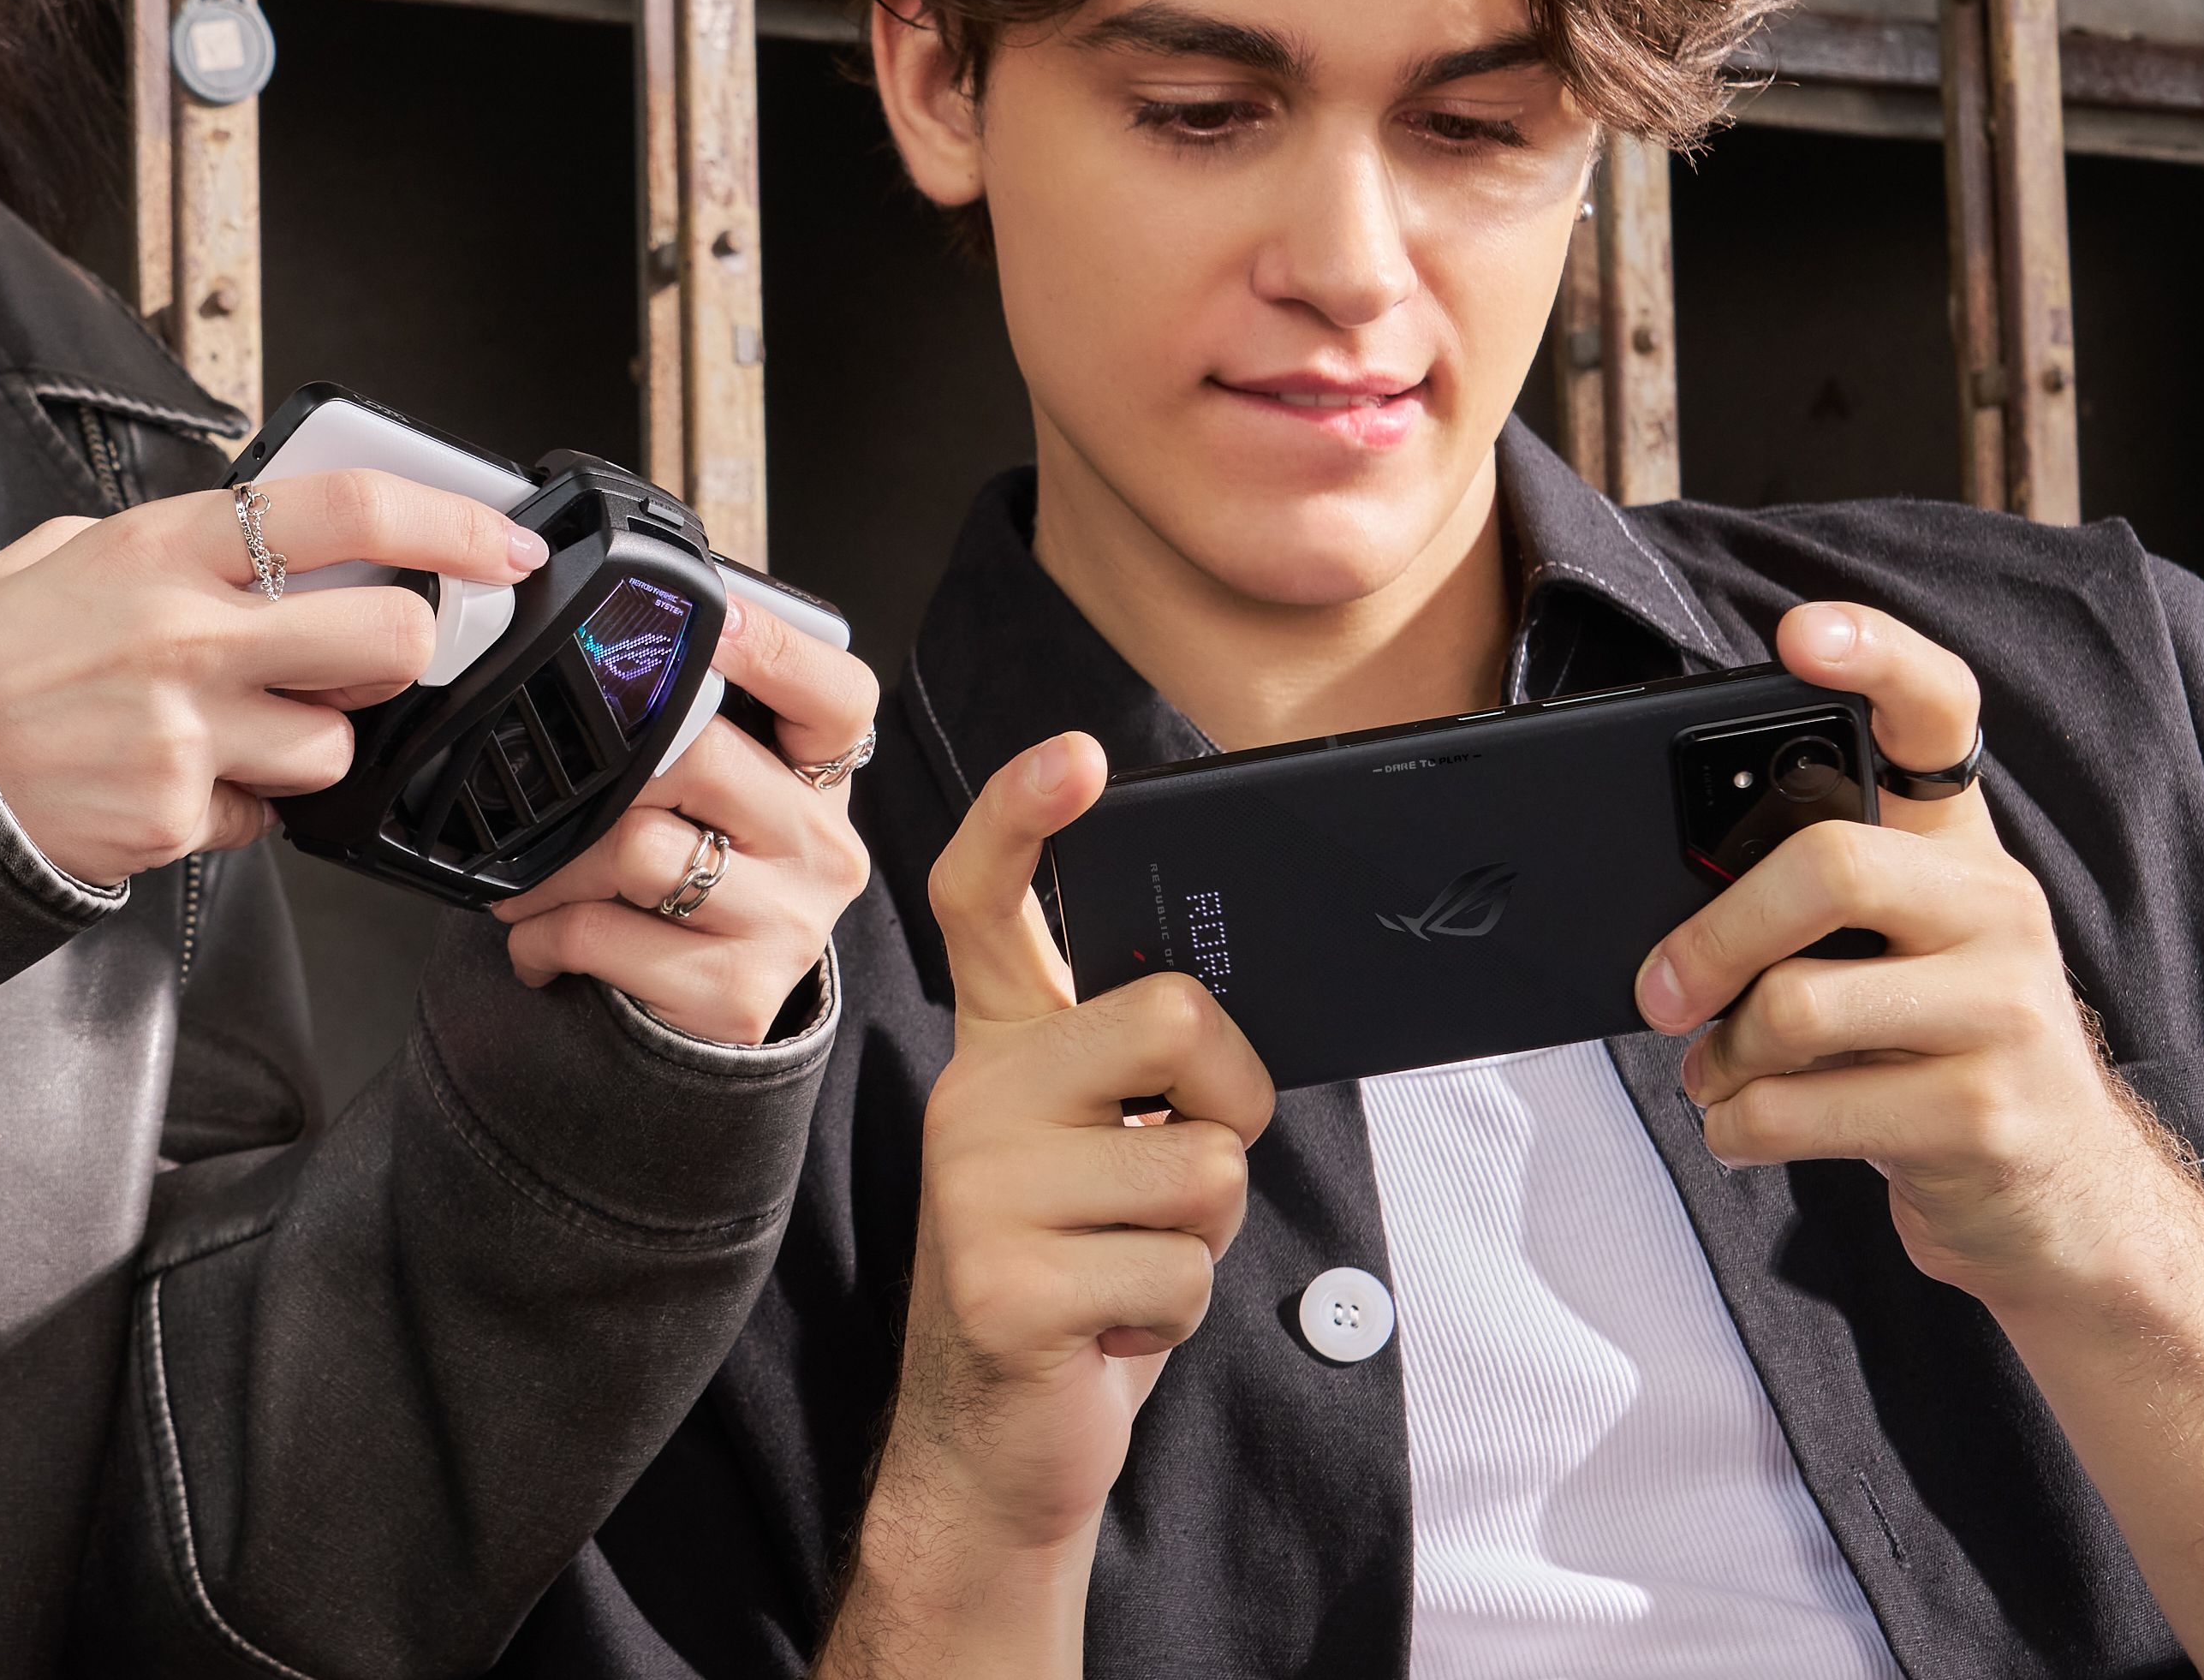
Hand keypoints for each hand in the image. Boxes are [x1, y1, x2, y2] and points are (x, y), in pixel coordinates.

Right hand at [0, 472, 540, 890]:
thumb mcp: (75, 550)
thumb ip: (183, 541)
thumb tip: (283, 535)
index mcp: (168, 548)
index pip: (349, 511)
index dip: (450, 522)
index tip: (501, 544)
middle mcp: (188, 636)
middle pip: (390, 641)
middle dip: (404, 653)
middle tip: (363, 655)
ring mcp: (187, 736)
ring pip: (336, 747)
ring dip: (308, 741)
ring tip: (226, 726)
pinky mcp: (178, 819)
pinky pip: (264, 816)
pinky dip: (237, 803)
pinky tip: (174, 778)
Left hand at [485, 592, 874, 1044]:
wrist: (713, 1011)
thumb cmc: (705, 876)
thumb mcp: (723, 796)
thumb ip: (690, 728)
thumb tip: (606, 654)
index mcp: (822, 779)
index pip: (835, 695)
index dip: (774, 647)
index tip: (713, 617)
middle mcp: (823, 848)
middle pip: (698, 758)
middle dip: (599, 773)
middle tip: (550, 791)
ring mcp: (789, 925)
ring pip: (635, 848)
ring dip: (551, 865)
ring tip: (530, 878)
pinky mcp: (737, 994)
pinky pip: (599, 933)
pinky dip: (540, 934)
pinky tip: (539, 938)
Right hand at [864, 733, 1272, 1591]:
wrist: (998, 1445)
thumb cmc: (1080, 1278)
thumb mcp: (1103, 1151)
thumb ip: (1140, 1071)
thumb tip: (1227, 1020)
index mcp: (997, 1050)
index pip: (983, 902)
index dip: (1023, 817)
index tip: (1075, 758)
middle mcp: (971, 1098)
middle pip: (1171, 1018)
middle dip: (1231, 1101)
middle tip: (1182, 1163)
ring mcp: (976, 1191)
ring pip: (1202, 1166)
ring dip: (1203, 1238)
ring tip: (1129, 1266)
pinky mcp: (1004, 1286)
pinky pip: (1179, 1270)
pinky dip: (1177, 1312)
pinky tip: (1109, 1327)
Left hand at [1637, 602, 2173, 1306]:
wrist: (2065, 1211)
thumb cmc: (1940, 1063)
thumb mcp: (1899, 963)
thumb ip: (1815, 908)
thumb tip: (1669, 900)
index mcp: (1967, 854)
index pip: (1941, 716)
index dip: (1876, 657)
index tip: (1800, 632)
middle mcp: (2002, 909)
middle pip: (1825, 864)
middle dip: (1711, 937)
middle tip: (1659, 991)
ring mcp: (2007, 1012)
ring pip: (1796, 1005)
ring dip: (1722, 1057)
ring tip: (1722, 1076)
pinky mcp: (1985, 1116)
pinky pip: (1800, 1108)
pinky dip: (1739, 1126)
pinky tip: (1750, 1127)